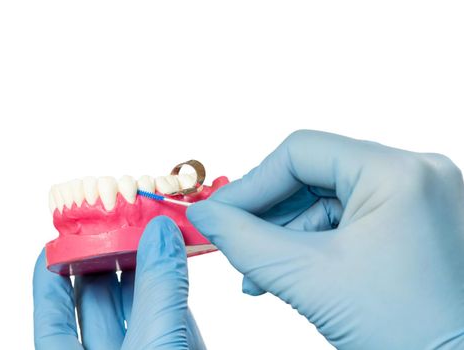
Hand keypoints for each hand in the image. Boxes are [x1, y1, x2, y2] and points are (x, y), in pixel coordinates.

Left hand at [33, 216, 204, 349]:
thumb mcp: (154, 346)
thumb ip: (158, 292)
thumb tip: (160, 233)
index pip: (53, 317)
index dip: (50, 277)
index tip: (55, 241)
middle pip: (100, 299)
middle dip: (109, 255)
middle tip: (118, 218)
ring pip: (139, 301)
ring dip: (146, 263)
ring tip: (150, 226)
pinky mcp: (181, 348)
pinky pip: (174, 311)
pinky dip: (176, 281)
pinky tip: (179, 254)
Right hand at [187, 130, 463, 349]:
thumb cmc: (412, 335)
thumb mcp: (311, 280)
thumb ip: (245, 241)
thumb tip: (205, 216)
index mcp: (399, 172)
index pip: (301, 152)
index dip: (252, 183)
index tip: (219, 213)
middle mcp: (415, 174)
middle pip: (314, 176)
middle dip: (269, 215)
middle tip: (237, 244)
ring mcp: (419, 198)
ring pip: (329, 201)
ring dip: (289, 235)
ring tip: (263, 274)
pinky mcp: (416, 223)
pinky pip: (351, 219)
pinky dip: (316, 243)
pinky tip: (294, 272)